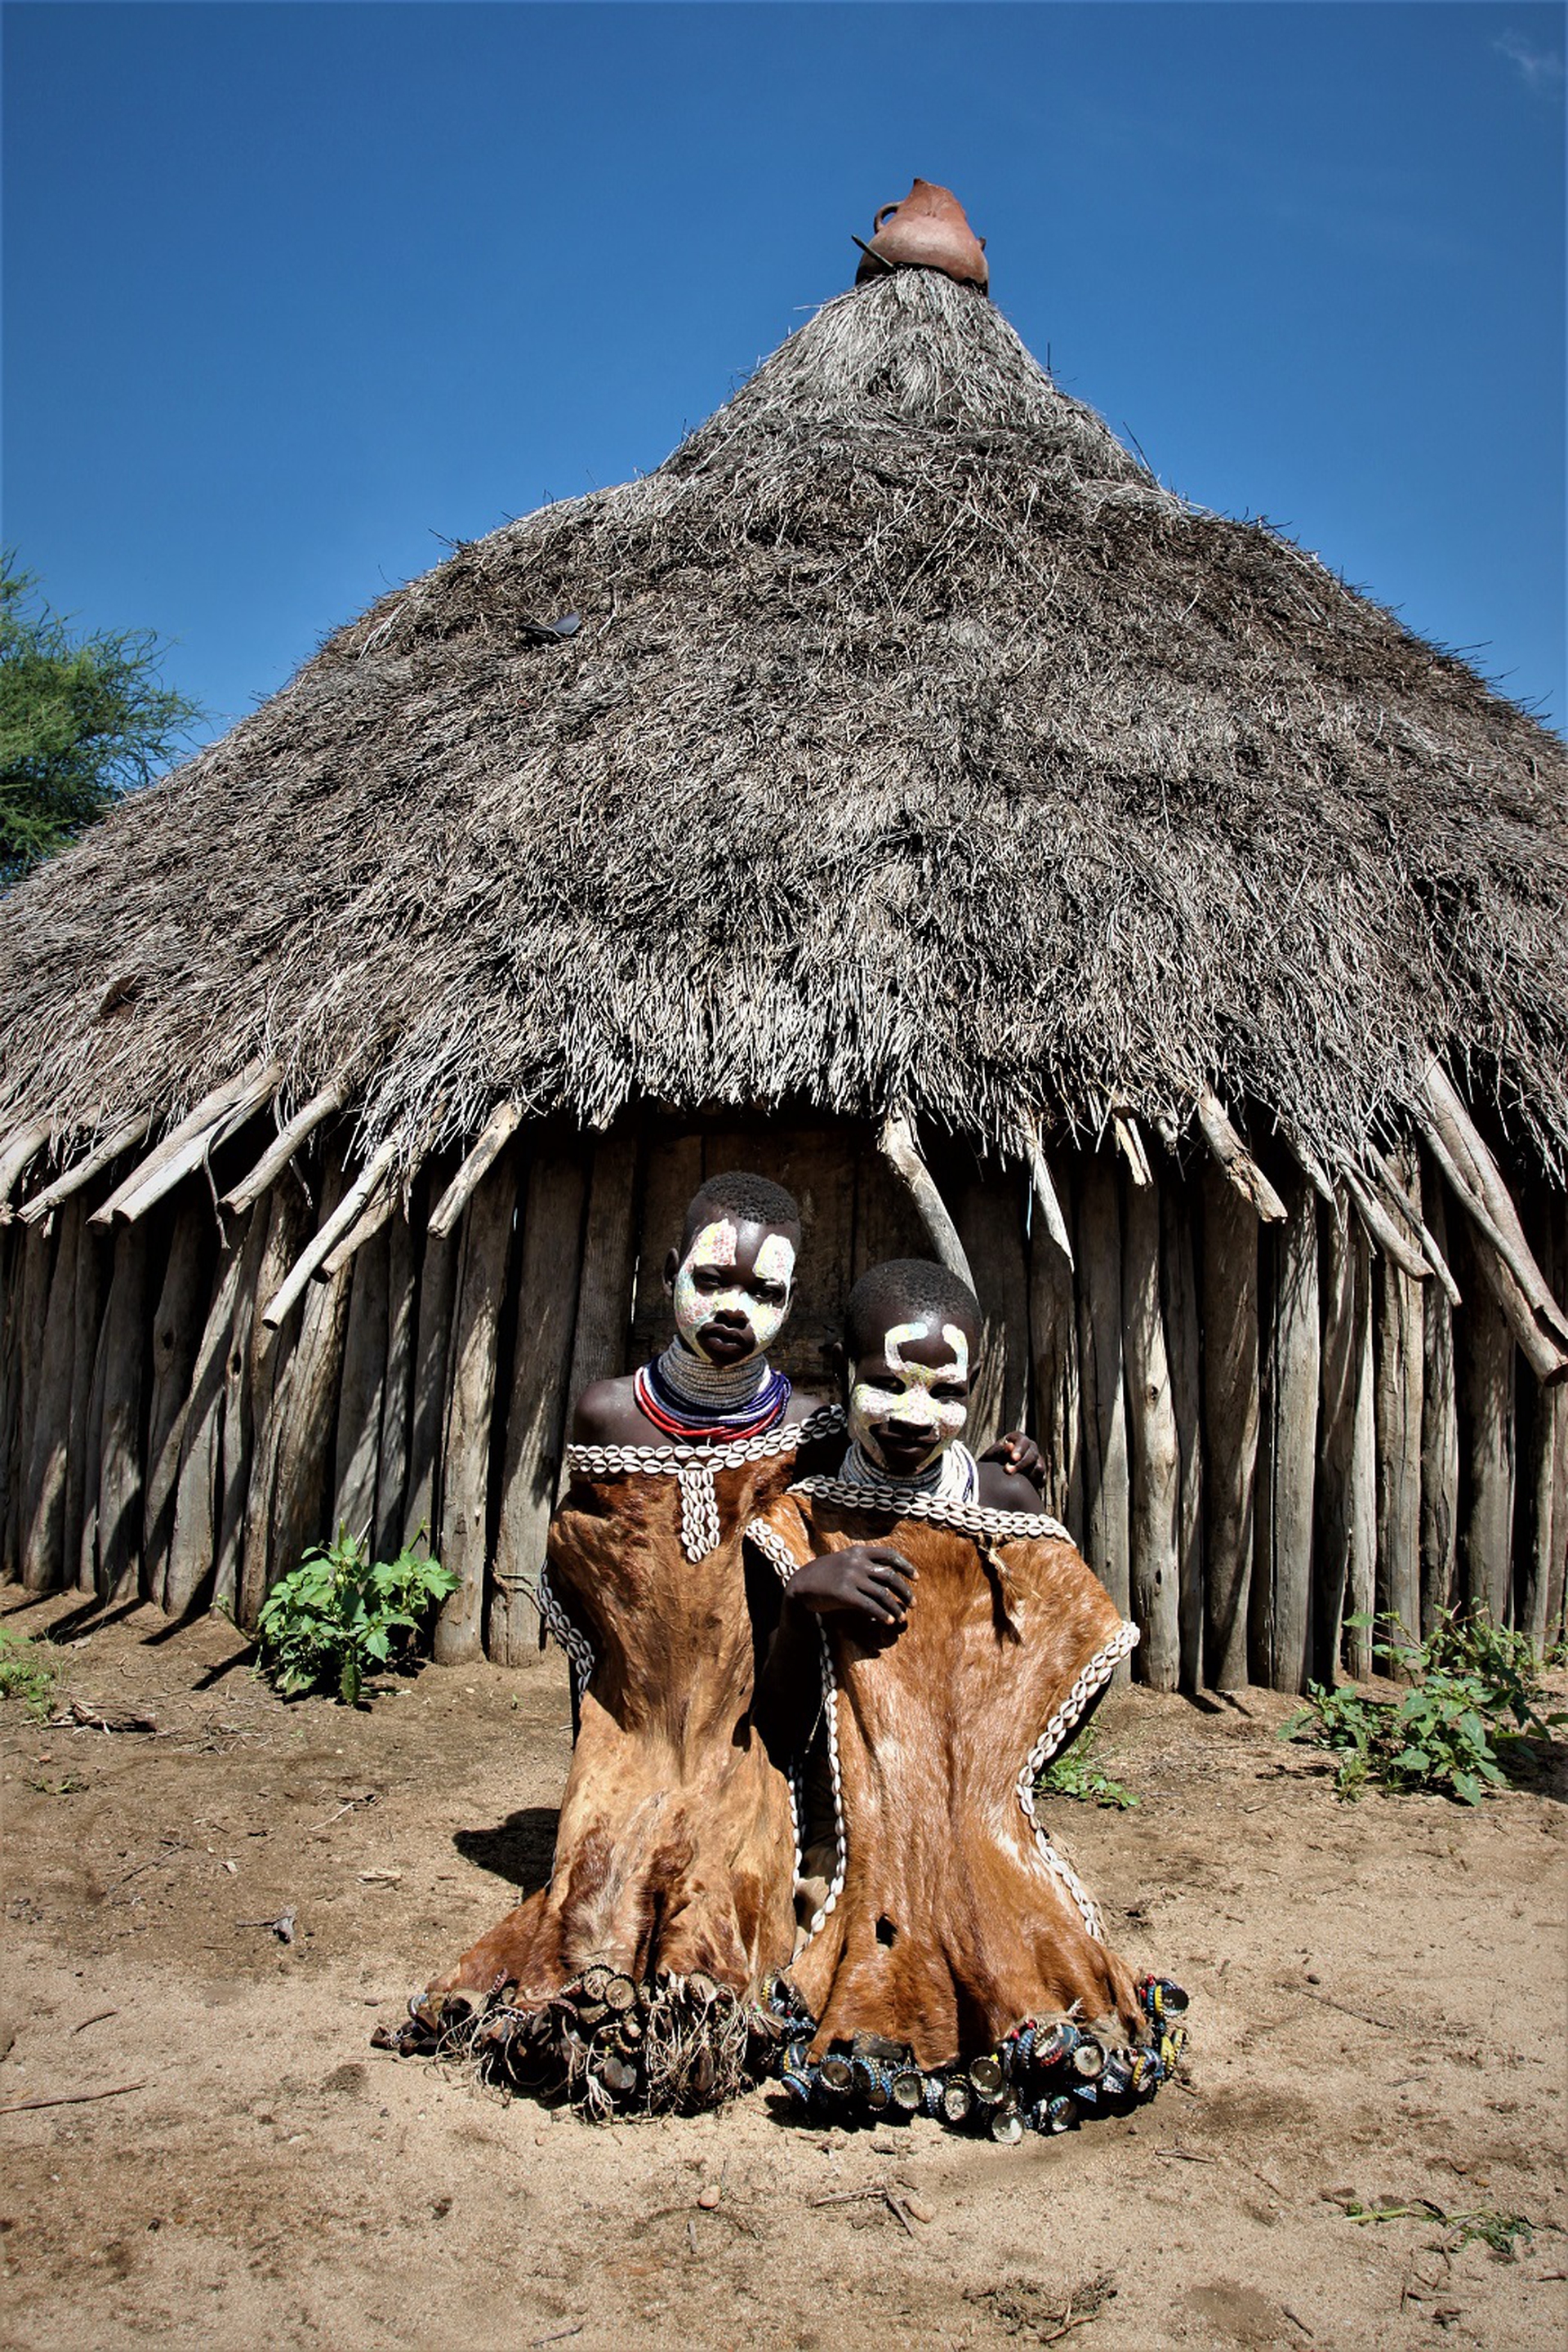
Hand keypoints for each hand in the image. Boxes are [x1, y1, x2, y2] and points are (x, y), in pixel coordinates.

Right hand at [785, 1544, 915, 1632]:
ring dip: (895, 1607)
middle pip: (890, 1576)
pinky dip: (882, 1614)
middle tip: (913, 1603)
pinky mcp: (844, 1594)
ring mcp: (850, 1577)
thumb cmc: (823, 1575)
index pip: (889, 1554)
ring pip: (882, 1594)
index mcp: (858, 1551)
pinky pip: (869, 1605)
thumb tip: (887, 1575)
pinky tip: (888, 1622)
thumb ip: (862, 1563)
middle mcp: (856, 1562)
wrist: (800, 1584)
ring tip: (902, 1618)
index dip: (906, 1566)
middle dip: (905, 1591)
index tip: (916, 1578)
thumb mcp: (843, 1561)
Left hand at [982, 1430, 1042, 1478]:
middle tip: (1008, 1472)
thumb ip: (999, 1451)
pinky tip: (1024, 1487)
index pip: (1023, 1441)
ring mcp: (1037, 1461)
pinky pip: (1042, 1479)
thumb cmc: (990, 1463)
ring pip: (1039, 1467)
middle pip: (1032, 1455)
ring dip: (1027, 1475)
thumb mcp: (991, 1456)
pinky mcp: (1041, 1475)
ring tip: (1014, 1482)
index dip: (1019, 1449)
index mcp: (1018, 1439)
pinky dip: (1034, 1483)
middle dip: (1021, 1465)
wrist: (993, 1479)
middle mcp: (1030, 1448)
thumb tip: (1010, 1446)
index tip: (1012, 1458)